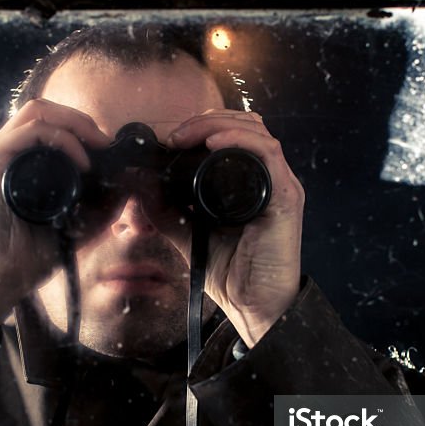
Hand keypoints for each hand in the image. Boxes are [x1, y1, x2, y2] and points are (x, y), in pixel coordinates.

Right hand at [0, 99, 110, 344]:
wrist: (1, 277)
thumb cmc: (32, 254)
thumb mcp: (80, 224)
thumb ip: (103, 204)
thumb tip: (131, 181)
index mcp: (24, 162)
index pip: (53, 125)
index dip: (84, 128)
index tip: (110, 149)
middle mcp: (9, 153)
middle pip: (47, 110)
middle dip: (82, 120)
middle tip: (106, 142)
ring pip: (38, 111)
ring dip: (74, 123)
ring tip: (97, 146)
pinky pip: (29, 131)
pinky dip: (61, 138)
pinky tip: (81, 161)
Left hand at [160, 110, 303, 347]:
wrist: (253, 305)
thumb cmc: (230, 273)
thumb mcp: (187, 233)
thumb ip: (165, 209)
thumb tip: (138, 181)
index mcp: (248, 181)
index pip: (231, 134)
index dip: (201, 126)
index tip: (170, 139)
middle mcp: (267, 178)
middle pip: (244, 124)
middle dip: (207, 120)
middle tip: (176, 135)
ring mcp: (279, 185)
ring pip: (256, 131)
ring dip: (220, 124)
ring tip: (191, 135)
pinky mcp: (285, 197)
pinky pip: (268, 154)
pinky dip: (241, 141)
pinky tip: (215, 143)